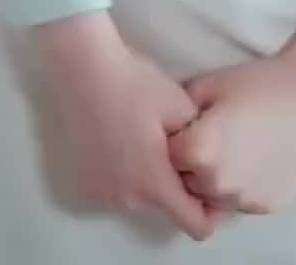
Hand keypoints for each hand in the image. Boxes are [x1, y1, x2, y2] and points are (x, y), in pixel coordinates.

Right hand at [36, 13, 215, 239]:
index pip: (195, 224)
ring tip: (143, 136)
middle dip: (174, 181)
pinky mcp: (84, 185)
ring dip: (147, 177)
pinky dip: (123, 174)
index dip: (210, 211)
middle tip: (171, 142)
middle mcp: (128, 199)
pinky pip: (116, 189)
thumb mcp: (181, 107)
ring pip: (139, 196)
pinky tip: (119, 140)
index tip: (211, 186)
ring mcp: (102, 194)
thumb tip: (205, 158)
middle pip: (164, 204)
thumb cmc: (136, 85)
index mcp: (155, 183)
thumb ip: (199, 141)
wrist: (85, 70)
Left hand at [167, 26, 295, 217]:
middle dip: (193, 163)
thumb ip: (180, 108)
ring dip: (215, 179)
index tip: (191, 126)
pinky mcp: (265, 207)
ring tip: (236, 148)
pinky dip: (242, 186)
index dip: (177, 139)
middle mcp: (216, 184)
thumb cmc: (261, 83)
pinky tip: (256, 159)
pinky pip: (240, 202)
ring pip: (213, 197)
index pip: (167, 156)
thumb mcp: (212, 84)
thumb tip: (165, 123)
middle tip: (214, 136)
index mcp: (198, 151)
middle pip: (187, 181)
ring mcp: (242, 200)